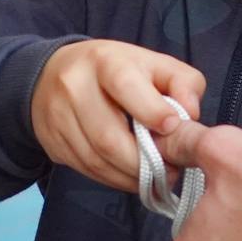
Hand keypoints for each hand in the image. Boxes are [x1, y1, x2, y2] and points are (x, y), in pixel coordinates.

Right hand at [31, 39, 206, 191]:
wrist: (54, 73)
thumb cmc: (116, 70)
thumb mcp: (154, 64)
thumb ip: (182, 83)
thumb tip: (190, 114)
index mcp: (105, 61)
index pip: (125, 86)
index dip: (152, 112)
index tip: (173, 129)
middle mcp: (74, 87)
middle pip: (108, 138)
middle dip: (145, 162)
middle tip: (171, 170)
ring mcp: (58, 117)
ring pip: (96, 160)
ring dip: (131, 176)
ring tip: (156, 177)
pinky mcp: (51, 142)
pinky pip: (86, 170)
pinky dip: (114, 179)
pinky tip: (131, 176)